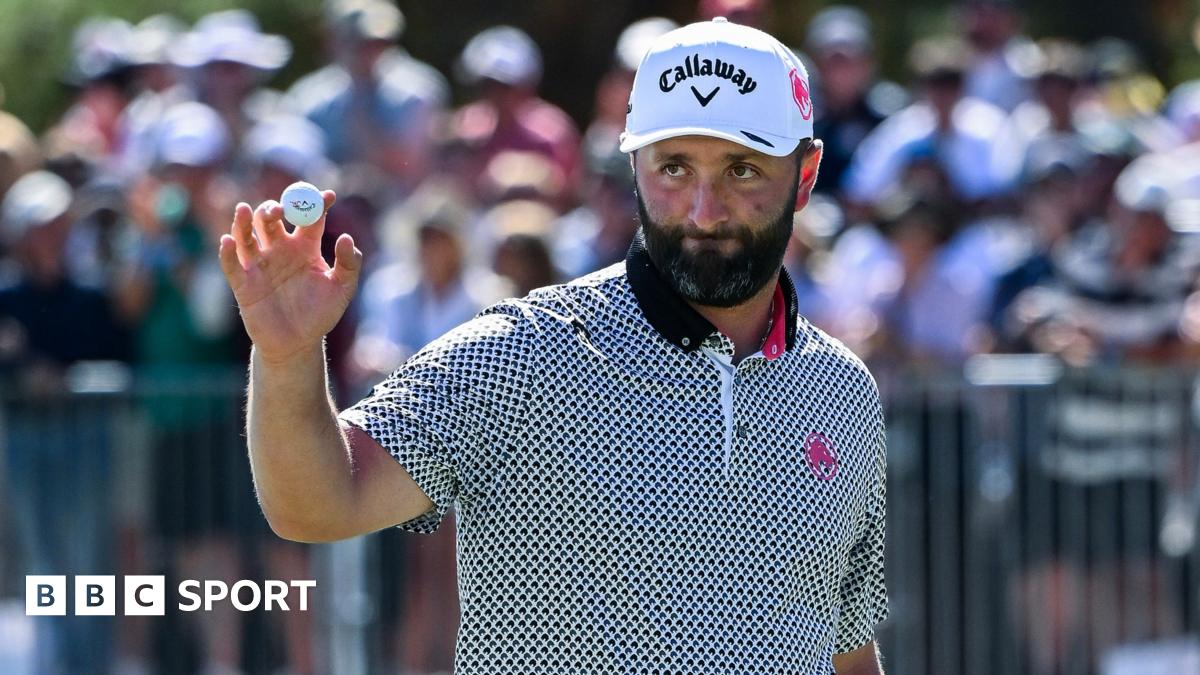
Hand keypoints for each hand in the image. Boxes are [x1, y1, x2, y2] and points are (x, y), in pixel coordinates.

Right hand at [218, 191, 362, 363]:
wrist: (298, 343)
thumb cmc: (320, 313)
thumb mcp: (342, 289)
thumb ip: (349, 264)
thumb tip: (346, 237)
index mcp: (305, 246)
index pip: (309, 218)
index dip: (317, 204)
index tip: (328, 195)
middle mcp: (280, 249)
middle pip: (271, 220)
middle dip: (273, 210)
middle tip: (279, 209)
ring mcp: (260, 264)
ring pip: (247, 235)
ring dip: (243, 222)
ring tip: (244, 211)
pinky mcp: (243, 282)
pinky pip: (231, 264)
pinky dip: (227, 252)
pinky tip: (228, 240)